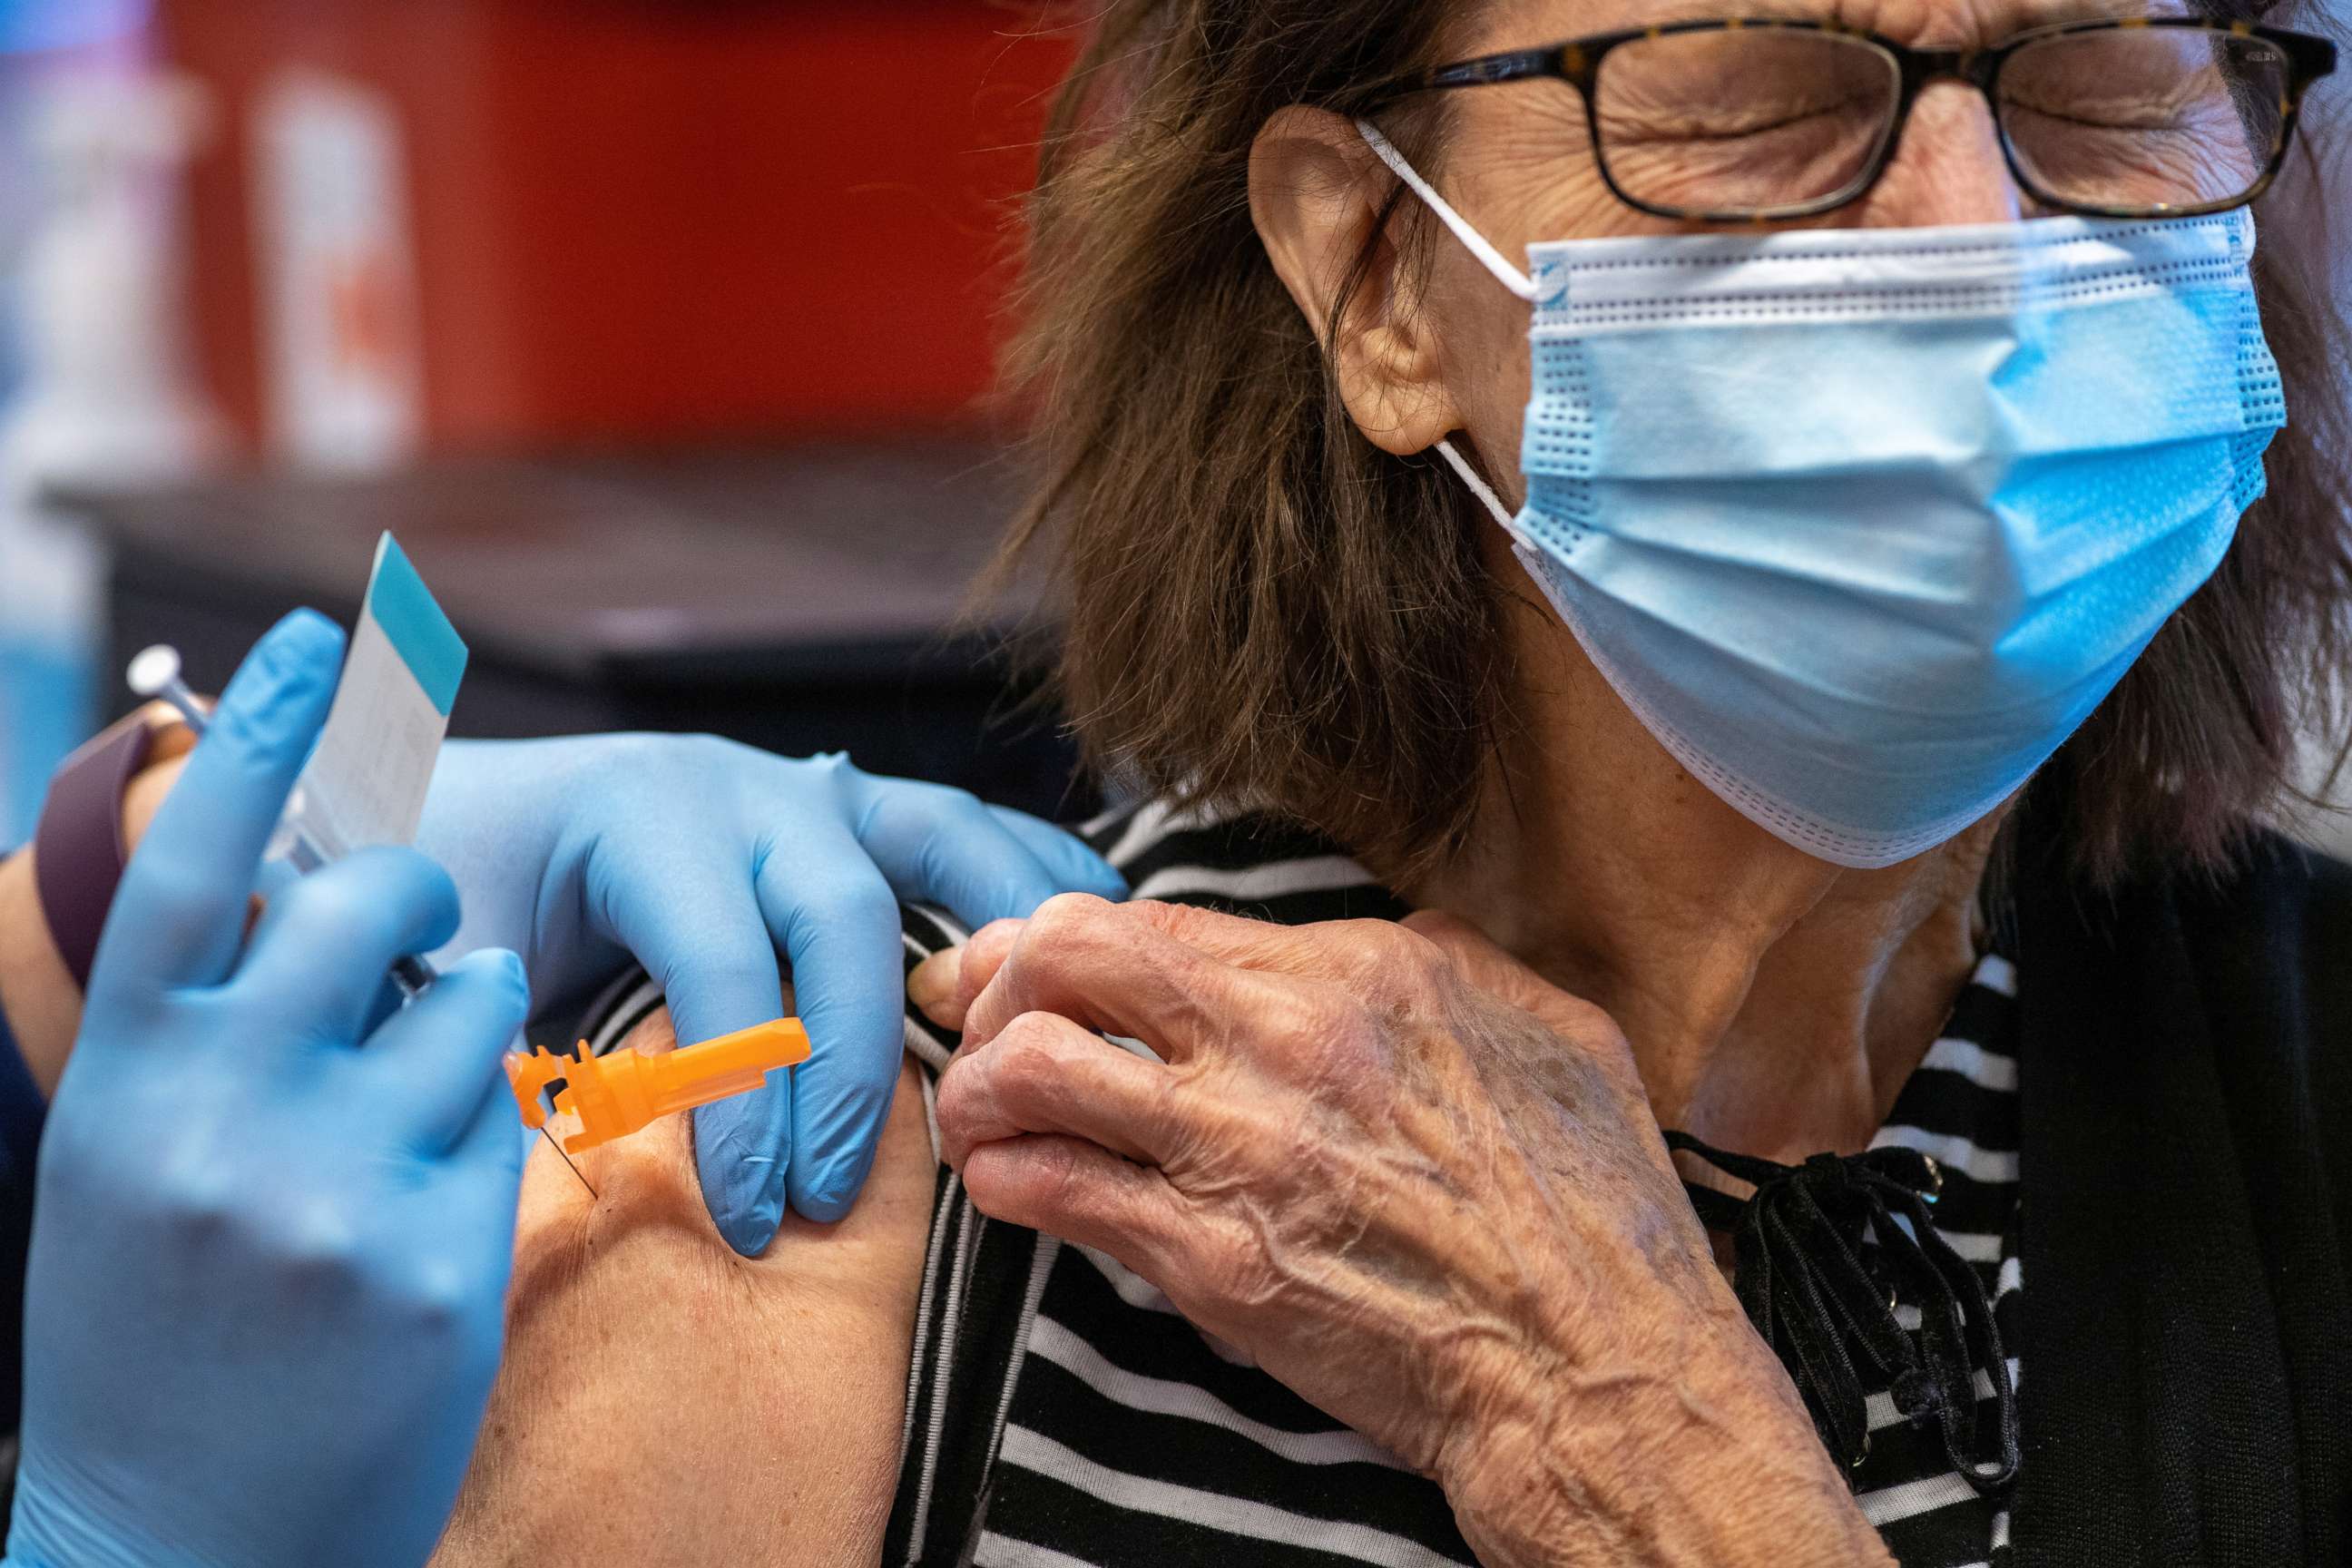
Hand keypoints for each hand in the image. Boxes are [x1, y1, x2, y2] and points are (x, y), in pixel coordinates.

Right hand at [6, 612, 532, 1567]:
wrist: (171, 1542)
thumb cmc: (159, 1335)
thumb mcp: (135, 1158)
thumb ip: (212, 1030)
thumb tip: (317, 904)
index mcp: (127, 1074)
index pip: (194, 865)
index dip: (260, 742)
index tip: (323, 639)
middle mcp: (217, 1111)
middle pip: (375, 901)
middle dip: (415, 907)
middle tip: (411, 961)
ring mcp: (327, 1184)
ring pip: (472, 999)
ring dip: (465, 1029)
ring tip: (397, 1131)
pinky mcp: (433, 1258)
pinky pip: (511, 1121)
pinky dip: (483, 1145)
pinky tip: (415, 1233)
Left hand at [418, 737, 1124, 1251]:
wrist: (447, 804)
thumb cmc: (450, 896)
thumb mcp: (445, 968)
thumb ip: (492, 1042)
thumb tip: (557, 1151)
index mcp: (637, 814)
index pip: (722, 958)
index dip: (744, 1096)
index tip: (749, 1215)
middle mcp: (739, 785)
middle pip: (841, 912)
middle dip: (852, 1063)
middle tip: (830, 1193)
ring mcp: (806, 785)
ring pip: (934, 838)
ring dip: (997, 937)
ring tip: (1040, 1038)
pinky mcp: (845, 806)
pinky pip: (957, 825)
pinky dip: (1029, 867)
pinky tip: (1092, 917)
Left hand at [908, 897, 1888, 1567]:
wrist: (1594, 1374)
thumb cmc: (1587, 1214)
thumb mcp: (1550, 1031)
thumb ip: (1451, 963)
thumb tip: (1380, 939)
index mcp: (1361, 971)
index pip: (1159, 916)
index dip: (1068, 935)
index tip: (1031, 963)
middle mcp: (1282, 1038)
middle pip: (1069, 953)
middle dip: (1000, 978)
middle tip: (982, 1022)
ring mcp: (1235, 1148)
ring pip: (1032, 1066)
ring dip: (977, 1086)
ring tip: (977, 1117)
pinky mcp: (1206, 1261)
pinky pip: (1054, 1191)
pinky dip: (1004, 1180)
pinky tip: (1005, 1187)